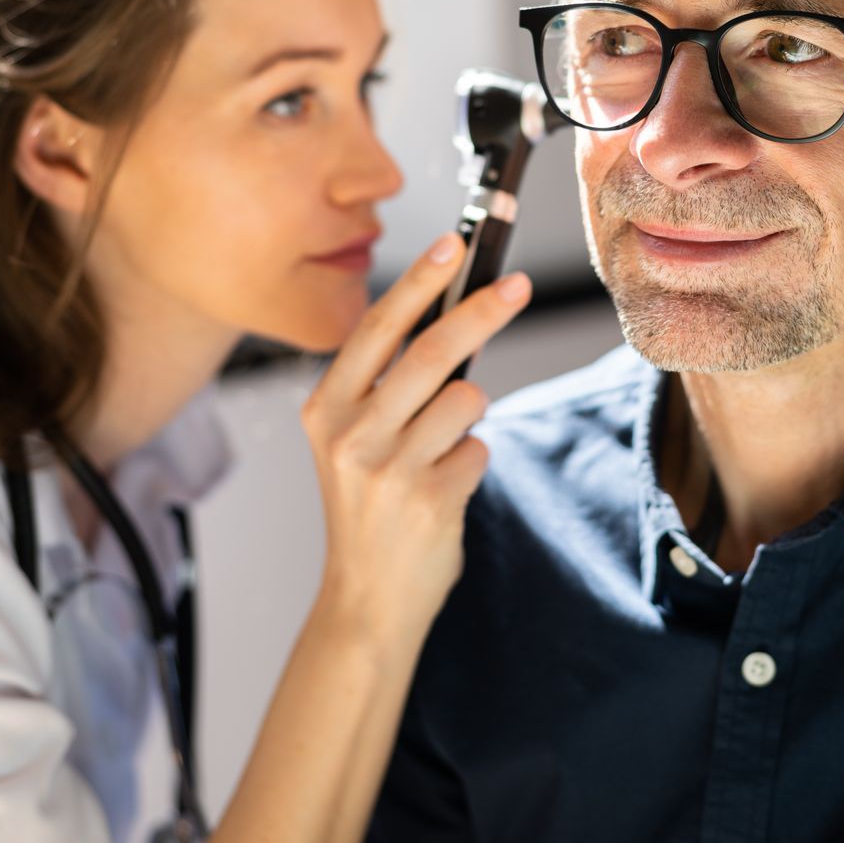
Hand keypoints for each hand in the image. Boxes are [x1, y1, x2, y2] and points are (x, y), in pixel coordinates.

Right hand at [299, 232, 531, 647]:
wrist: (365, 598)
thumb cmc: (368, 508)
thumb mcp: (351, 441)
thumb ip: (386, 386)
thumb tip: (452, 315)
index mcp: (325, 408)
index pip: (377, 327)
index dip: (419, 281)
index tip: (454, 243)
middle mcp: (349, 433)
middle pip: (432, 350)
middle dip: (483, 310)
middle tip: (518, 287)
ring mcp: (388, 468)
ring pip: (466, 400)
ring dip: (470, 416)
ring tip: (442, 450)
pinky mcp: (428, 499)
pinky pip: (478, 449)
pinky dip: (472, 461)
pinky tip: (444, 490)